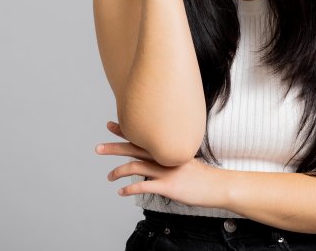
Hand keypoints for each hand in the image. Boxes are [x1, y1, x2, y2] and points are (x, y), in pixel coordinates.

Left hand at [94, 120, 224, 208]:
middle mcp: (164, 157)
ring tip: (109, 177)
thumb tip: (157, 158)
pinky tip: (121, 192)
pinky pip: (143, 186)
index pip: (141, 137)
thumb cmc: (201, 175)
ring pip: (135, 167)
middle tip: (98, 148)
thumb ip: (170, 157)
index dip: (125, 130)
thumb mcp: (185, 160)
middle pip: (133, 148)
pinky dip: (129, 189)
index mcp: (167, 149)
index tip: (110, 125)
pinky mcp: (167, 186)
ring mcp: (165, 171)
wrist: (217, 186)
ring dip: (118, 172)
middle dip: (114, 147)